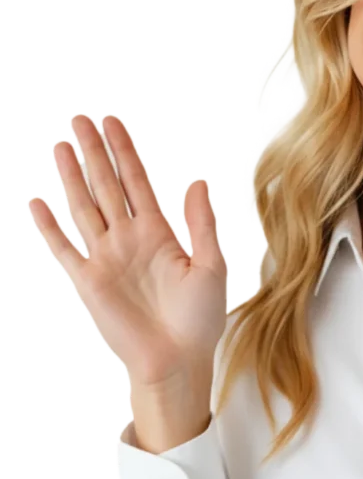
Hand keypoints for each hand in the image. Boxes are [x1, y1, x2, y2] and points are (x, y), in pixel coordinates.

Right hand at [28, 114, 227, 387]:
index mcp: (160, 234)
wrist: (179, 361)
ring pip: (84, 207)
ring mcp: (106, 259)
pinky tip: (36, 202)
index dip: (124, 152)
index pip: (137, 182)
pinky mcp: (88, 282)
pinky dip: (49, 226)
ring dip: (71, 177)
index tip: (112, 122)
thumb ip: (203, 223)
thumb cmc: (200, 319)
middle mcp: (129, 240)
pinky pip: (64, 248)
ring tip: (59, 145)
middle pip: (107, 186)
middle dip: (94, 153)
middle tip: (79, 118)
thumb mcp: (211, 265)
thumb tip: (198, 180)